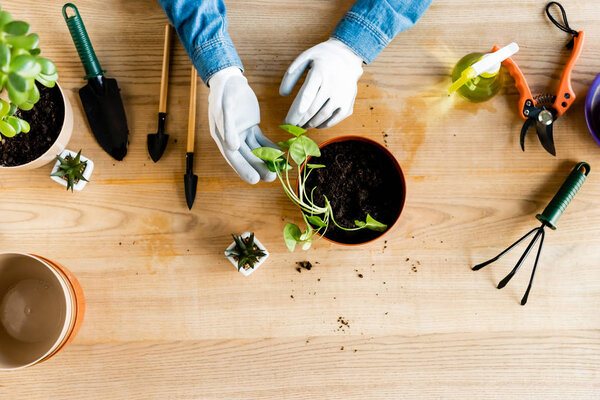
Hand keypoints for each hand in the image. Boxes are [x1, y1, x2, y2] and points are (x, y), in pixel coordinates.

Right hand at [208, 67, 276, 183]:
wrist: (230, 79)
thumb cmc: (224, 92)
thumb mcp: (224, 107)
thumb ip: (228, 127)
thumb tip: (232, 147)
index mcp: (221, 137)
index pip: (232, 157)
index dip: (243, 169)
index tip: (254, 179)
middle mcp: (231, 139)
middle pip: (246, 157)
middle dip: (258, 167)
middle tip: (272, 178)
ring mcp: (242, 134)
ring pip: (255, 151)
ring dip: (266, 160)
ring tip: (279, 170)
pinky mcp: (251, 128)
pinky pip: (262, 141)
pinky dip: (270, 148)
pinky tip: (281, 155)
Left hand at [280, 39, 362, 128]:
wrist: (349, 55)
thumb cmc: (323, 57)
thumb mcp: (305, 57)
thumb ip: (291, 75)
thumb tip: (282, 94)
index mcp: (320, 72)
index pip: (305, 97)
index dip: (295, 113)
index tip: (286, 122)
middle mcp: (332, 85)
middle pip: (312, 109)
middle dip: (300, 121)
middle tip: (292, 126)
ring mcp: (342, 95)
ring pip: (323, 116)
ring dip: (310, 124)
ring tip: (302, 125)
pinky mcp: (348, 102)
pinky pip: (335, 119)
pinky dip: (324, 125)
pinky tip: (316, 124)